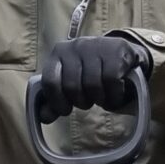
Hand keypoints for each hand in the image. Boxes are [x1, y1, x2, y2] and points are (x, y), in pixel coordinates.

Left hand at [35, 34, 150, 123]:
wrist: (120, 53)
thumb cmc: (89, 71)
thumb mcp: (70, 82)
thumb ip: (55, 100)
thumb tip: (44, 117)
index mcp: (58, 53)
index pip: (50, 81)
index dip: (56, 101)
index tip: (65, 110)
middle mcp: (75, 46)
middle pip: (72, 86)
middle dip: (80, 101)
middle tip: (87, 102)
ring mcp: (96, 46)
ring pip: (92, 84)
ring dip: (98, 99)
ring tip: (100, 97)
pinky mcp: (115, 50)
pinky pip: (111, 80)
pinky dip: (113, 95)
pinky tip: (114, 95)